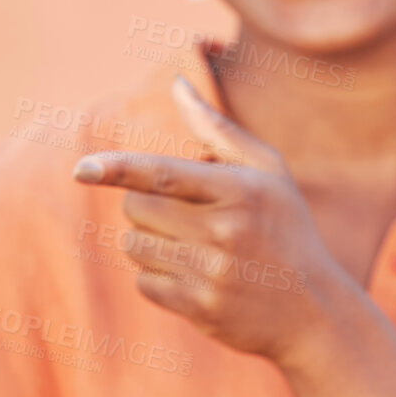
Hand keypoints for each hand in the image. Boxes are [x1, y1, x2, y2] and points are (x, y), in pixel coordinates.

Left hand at [71, 77, 354, 363]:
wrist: (314, 313)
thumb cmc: (287, 230)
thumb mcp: (268, 173)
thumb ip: (217, 129)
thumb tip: (177, 83)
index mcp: (239, 191)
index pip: (162, 175)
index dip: (117, 169)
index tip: (82, 170)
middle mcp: (223, 232)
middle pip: (137, 209)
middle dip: (146, 206)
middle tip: (181, 214)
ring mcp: (210, 274)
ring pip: (135, 245)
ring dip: (150, 241)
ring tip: (191, 246)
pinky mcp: (198, 308)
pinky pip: (144, 283)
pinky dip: (157, 276)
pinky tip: (194, 275)